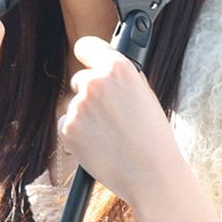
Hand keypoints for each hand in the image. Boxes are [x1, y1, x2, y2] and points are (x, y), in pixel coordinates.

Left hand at [58, 36, 187, 209]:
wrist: (151, 175)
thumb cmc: (154, 138)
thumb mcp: (145, 95)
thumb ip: (121, 79)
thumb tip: (104, 69)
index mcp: (119, 69)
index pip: (88, 46)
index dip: (87, 53)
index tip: (86, 58)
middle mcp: (95, 82)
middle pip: (81, 79)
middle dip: (90, 94)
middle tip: (110, 115)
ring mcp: (79, 106)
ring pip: (75, 105)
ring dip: (87, 117)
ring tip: (111, 136)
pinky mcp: (68, 129)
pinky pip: (67, 125)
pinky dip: (79, 135)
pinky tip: (100, 146)